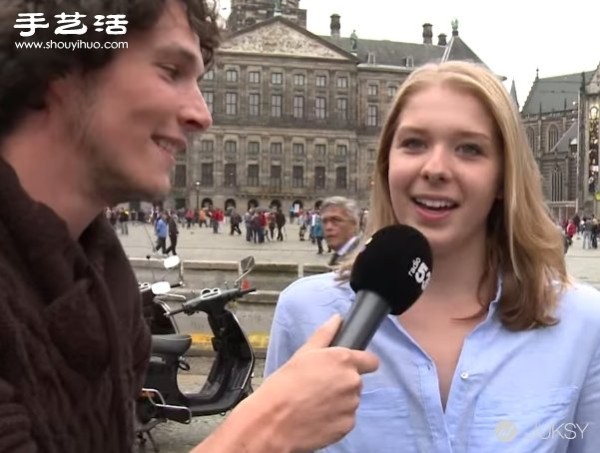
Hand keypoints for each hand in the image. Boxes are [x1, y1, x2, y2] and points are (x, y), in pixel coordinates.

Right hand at [257, 315, 378, 451]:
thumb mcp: (303, 354)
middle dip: (342, 382)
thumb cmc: (284, 385)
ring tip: (314, 402)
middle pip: (356, 381)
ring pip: (350, 400)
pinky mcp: (347, 426)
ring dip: (338, 401)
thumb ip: (324, 334)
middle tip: (318, 385)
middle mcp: (352, 382)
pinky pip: (346, 418)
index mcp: (343, 360)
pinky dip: (335, 418)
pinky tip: (316, 416)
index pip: (371, 361)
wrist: (273, 421)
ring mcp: (351, 405)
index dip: (361, 363)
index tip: (348, 367)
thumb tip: (337, 320)